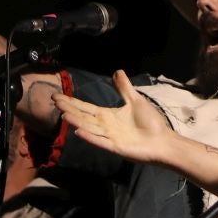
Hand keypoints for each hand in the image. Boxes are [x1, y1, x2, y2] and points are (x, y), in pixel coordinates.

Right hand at [55, 71, 176, 164]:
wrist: (162, 140)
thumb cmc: (149, 122)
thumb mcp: (135, 100)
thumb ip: (124, 88)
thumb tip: (117, 71)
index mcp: (108, 116)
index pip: (86, 108)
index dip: (72, 102)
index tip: (58, 95)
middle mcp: (105, 126)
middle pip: (83, 116)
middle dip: (69, 108)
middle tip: (55, 100)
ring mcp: (109, 137)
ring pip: (89, 128)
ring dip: (76, 121)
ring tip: (63, 114)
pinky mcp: (116, 147)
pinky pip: (100, 141)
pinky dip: (90, 137)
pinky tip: (78, 131)